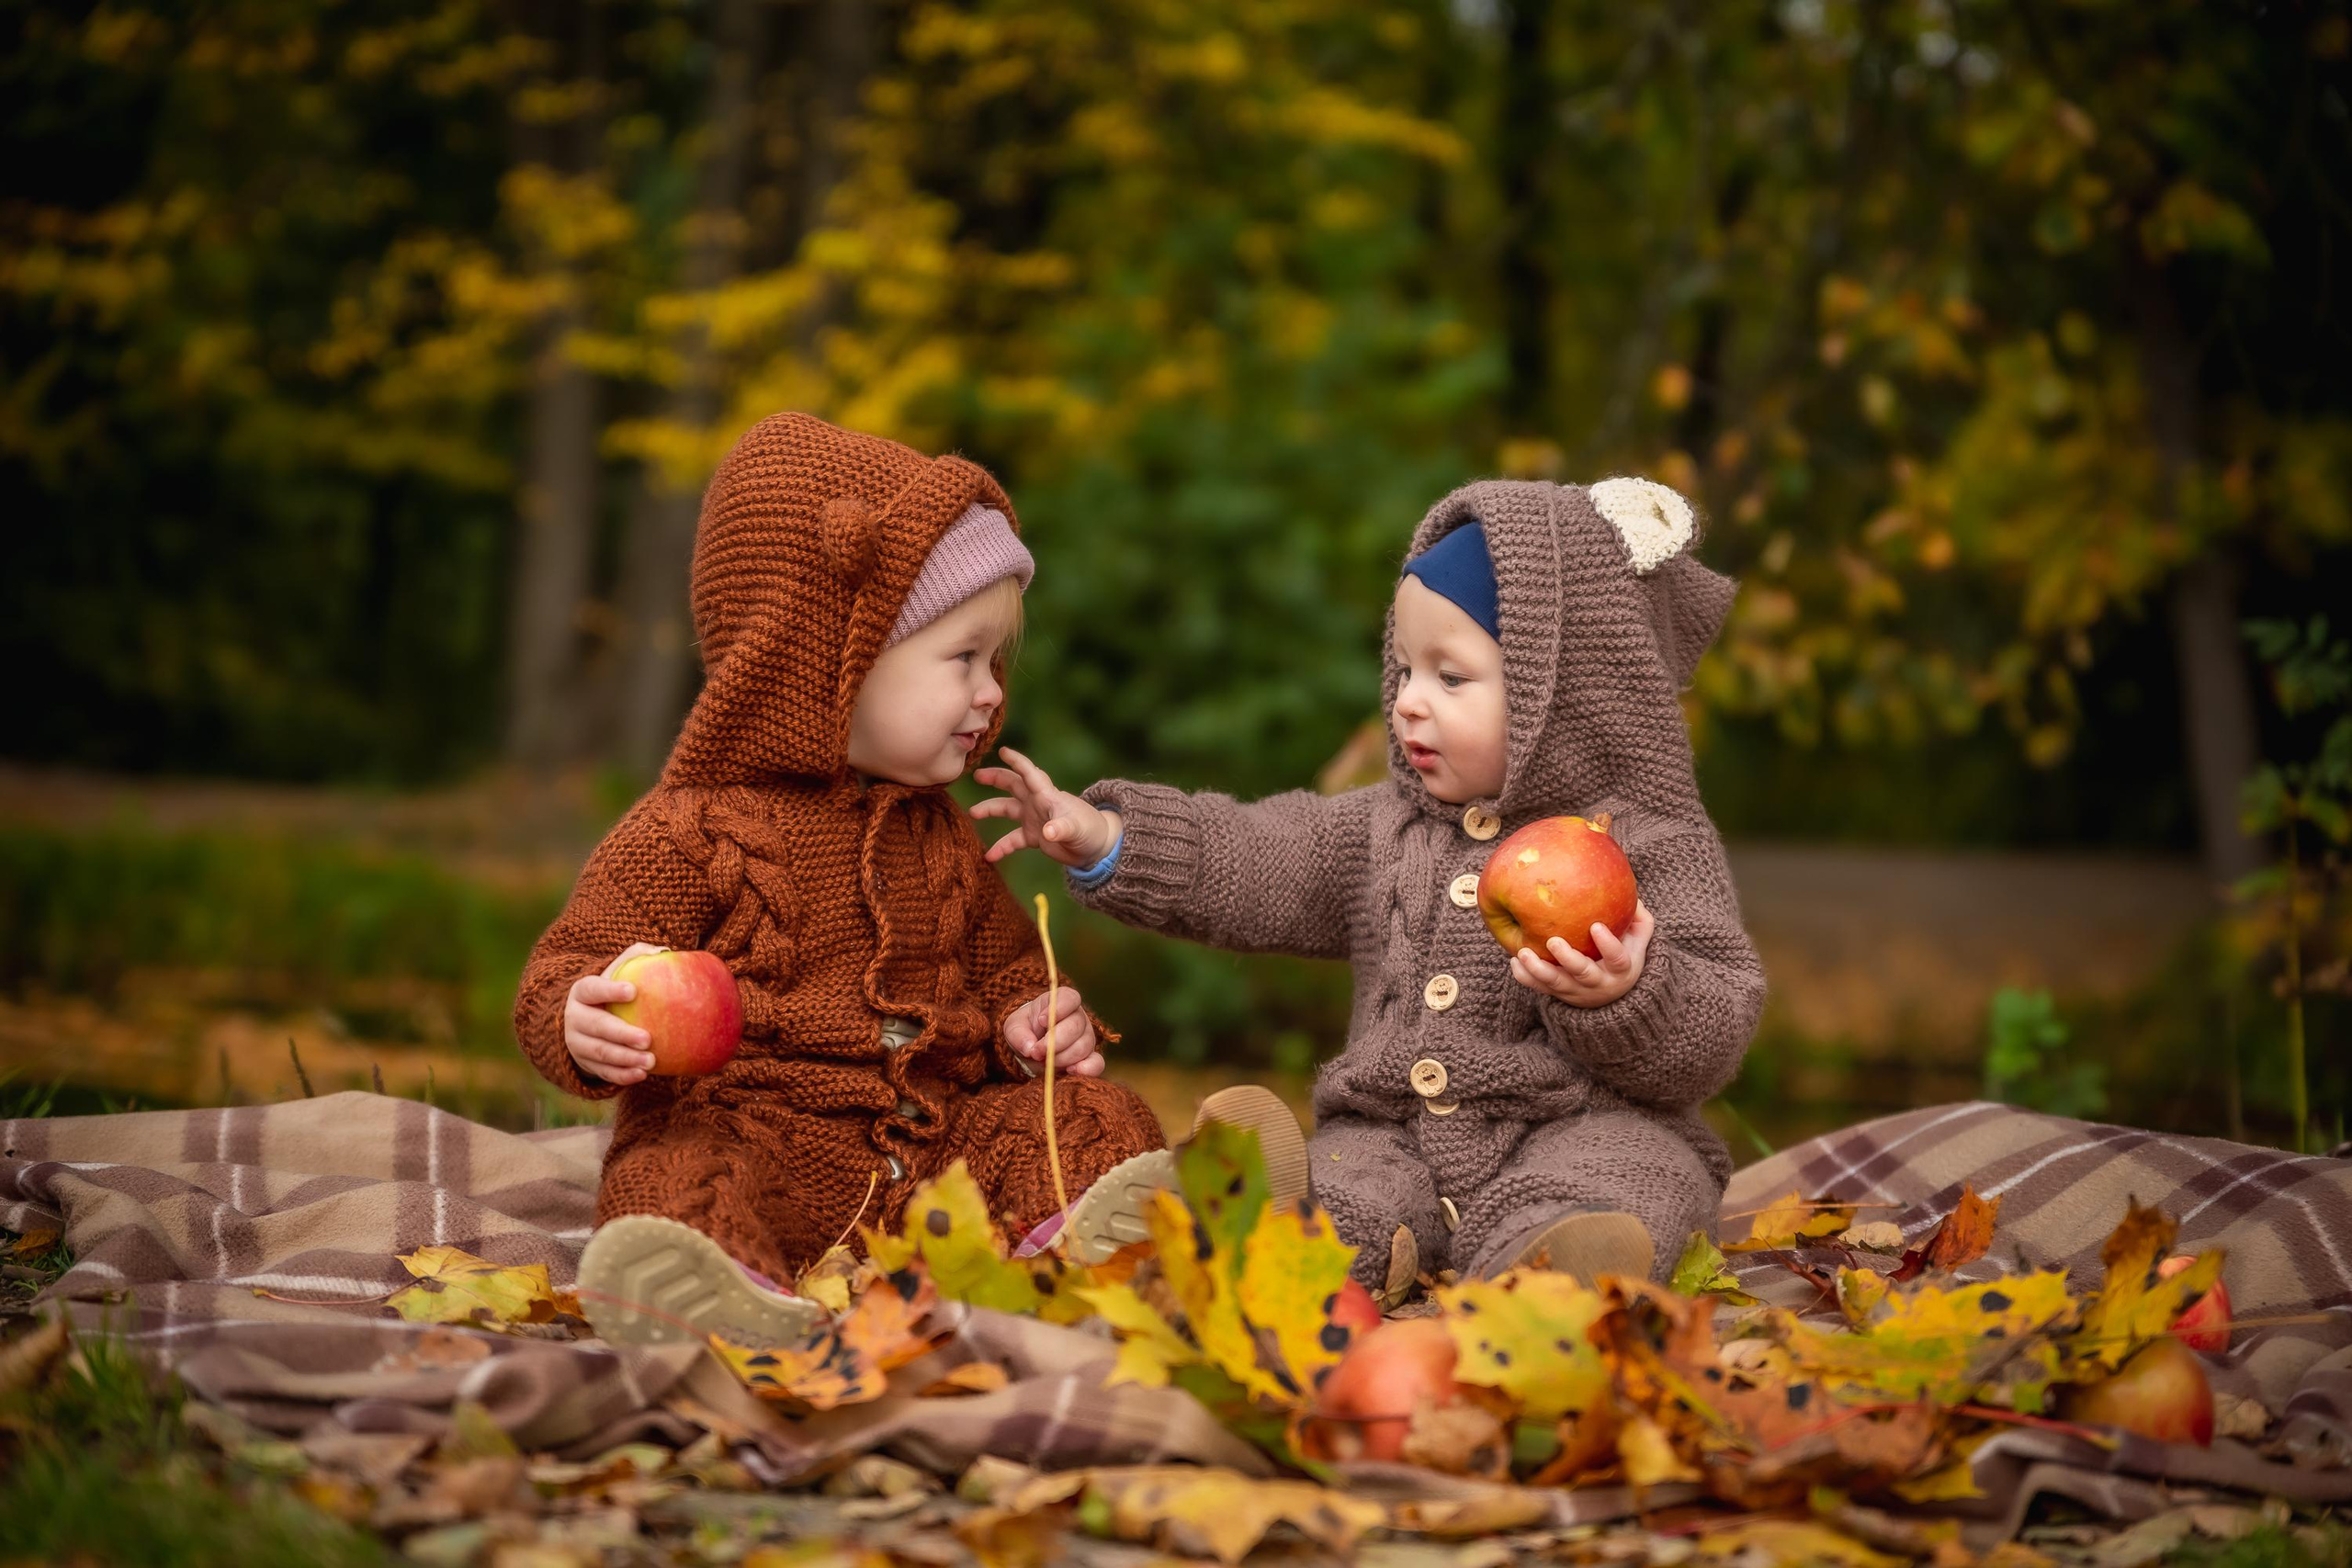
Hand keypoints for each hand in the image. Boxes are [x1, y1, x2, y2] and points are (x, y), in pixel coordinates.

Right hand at [564, 943, 666, 1084]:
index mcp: (582, 992)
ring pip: (600, 1053)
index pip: (592, 989)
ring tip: (651, 1060)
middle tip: (647, 1038)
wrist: (587, 1021)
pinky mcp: (587, 1064)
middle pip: (596, 1026)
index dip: (610, 991)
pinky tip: (642, 1074)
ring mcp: (578, 1044)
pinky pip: (604, 1072)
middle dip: (621, 1034)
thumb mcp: (618, 972)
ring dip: (625, 1058)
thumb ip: (637, 957)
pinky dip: (622, 1075)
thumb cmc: (613, 991)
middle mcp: (575, 1018)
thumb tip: (662, 952)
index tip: (633, 992)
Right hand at [971, 747, 1121, 868]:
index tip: (1003, 750)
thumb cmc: (1090, 830)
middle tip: (977, 775)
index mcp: (1048, 795)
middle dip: (996, 778)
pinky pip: (1012, 839)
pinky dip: (1001, 847)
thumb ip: (1063, 828)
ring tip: (972, 813)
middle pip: (1013, 785)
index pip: (1030, 774)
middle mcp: (1037, 803)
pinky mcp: (1033, 836)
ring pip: (1007, 809)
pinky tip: (989, 856)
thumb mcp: (1078, 829)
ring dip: (990, 809)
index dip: (1018, 762)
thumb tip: (1047, 832)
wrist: (1095, 847)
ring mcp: (1034, 818)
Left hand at [1003, 987, 1103, 1077]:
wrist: (1031, 1048)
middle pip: (1076, 1026)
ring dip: (1061, 1058)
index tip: (1041, 1021)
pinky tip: (1070, 1071)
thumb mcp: (1014, 1027)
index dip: (1058, 1009)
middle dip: (1054, 1042)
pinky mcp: (1090, 1057)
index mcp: (1061, 1001)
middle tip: (1036, 1052)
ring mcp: (1086, 1037)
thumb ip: (1018, 1034)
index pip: (1069, 998)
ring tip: (1044, 1062)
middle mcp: (1078, 1017)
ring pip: (1082, 1046)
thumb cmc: (1025, 1031)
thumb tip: (1030, 1048)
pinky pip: (1096, 1063)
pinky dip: (1086, 1069)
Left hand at [1509, 902, 1654, 1007]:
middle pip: (1583, 973)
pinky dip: (1526, 977)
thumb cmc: (1625, 954)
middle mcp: (1598, 983)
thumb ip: (1638, 917)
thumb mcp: (1639, 939)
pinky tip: (1515, 962)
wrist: (1613, 994)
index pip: (1617, 959)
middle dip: (1568, 959)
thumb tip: (1630, 891)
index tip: (1596, 926)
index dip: (1608, 944)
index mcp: (1621, 969)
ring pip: (1556, 983)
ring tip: (1522, 953)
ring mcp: (1576, 990)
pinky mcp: (1559, 994)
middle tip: (1553, 941)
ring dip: (1538, 970)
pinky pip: (1539, 988)